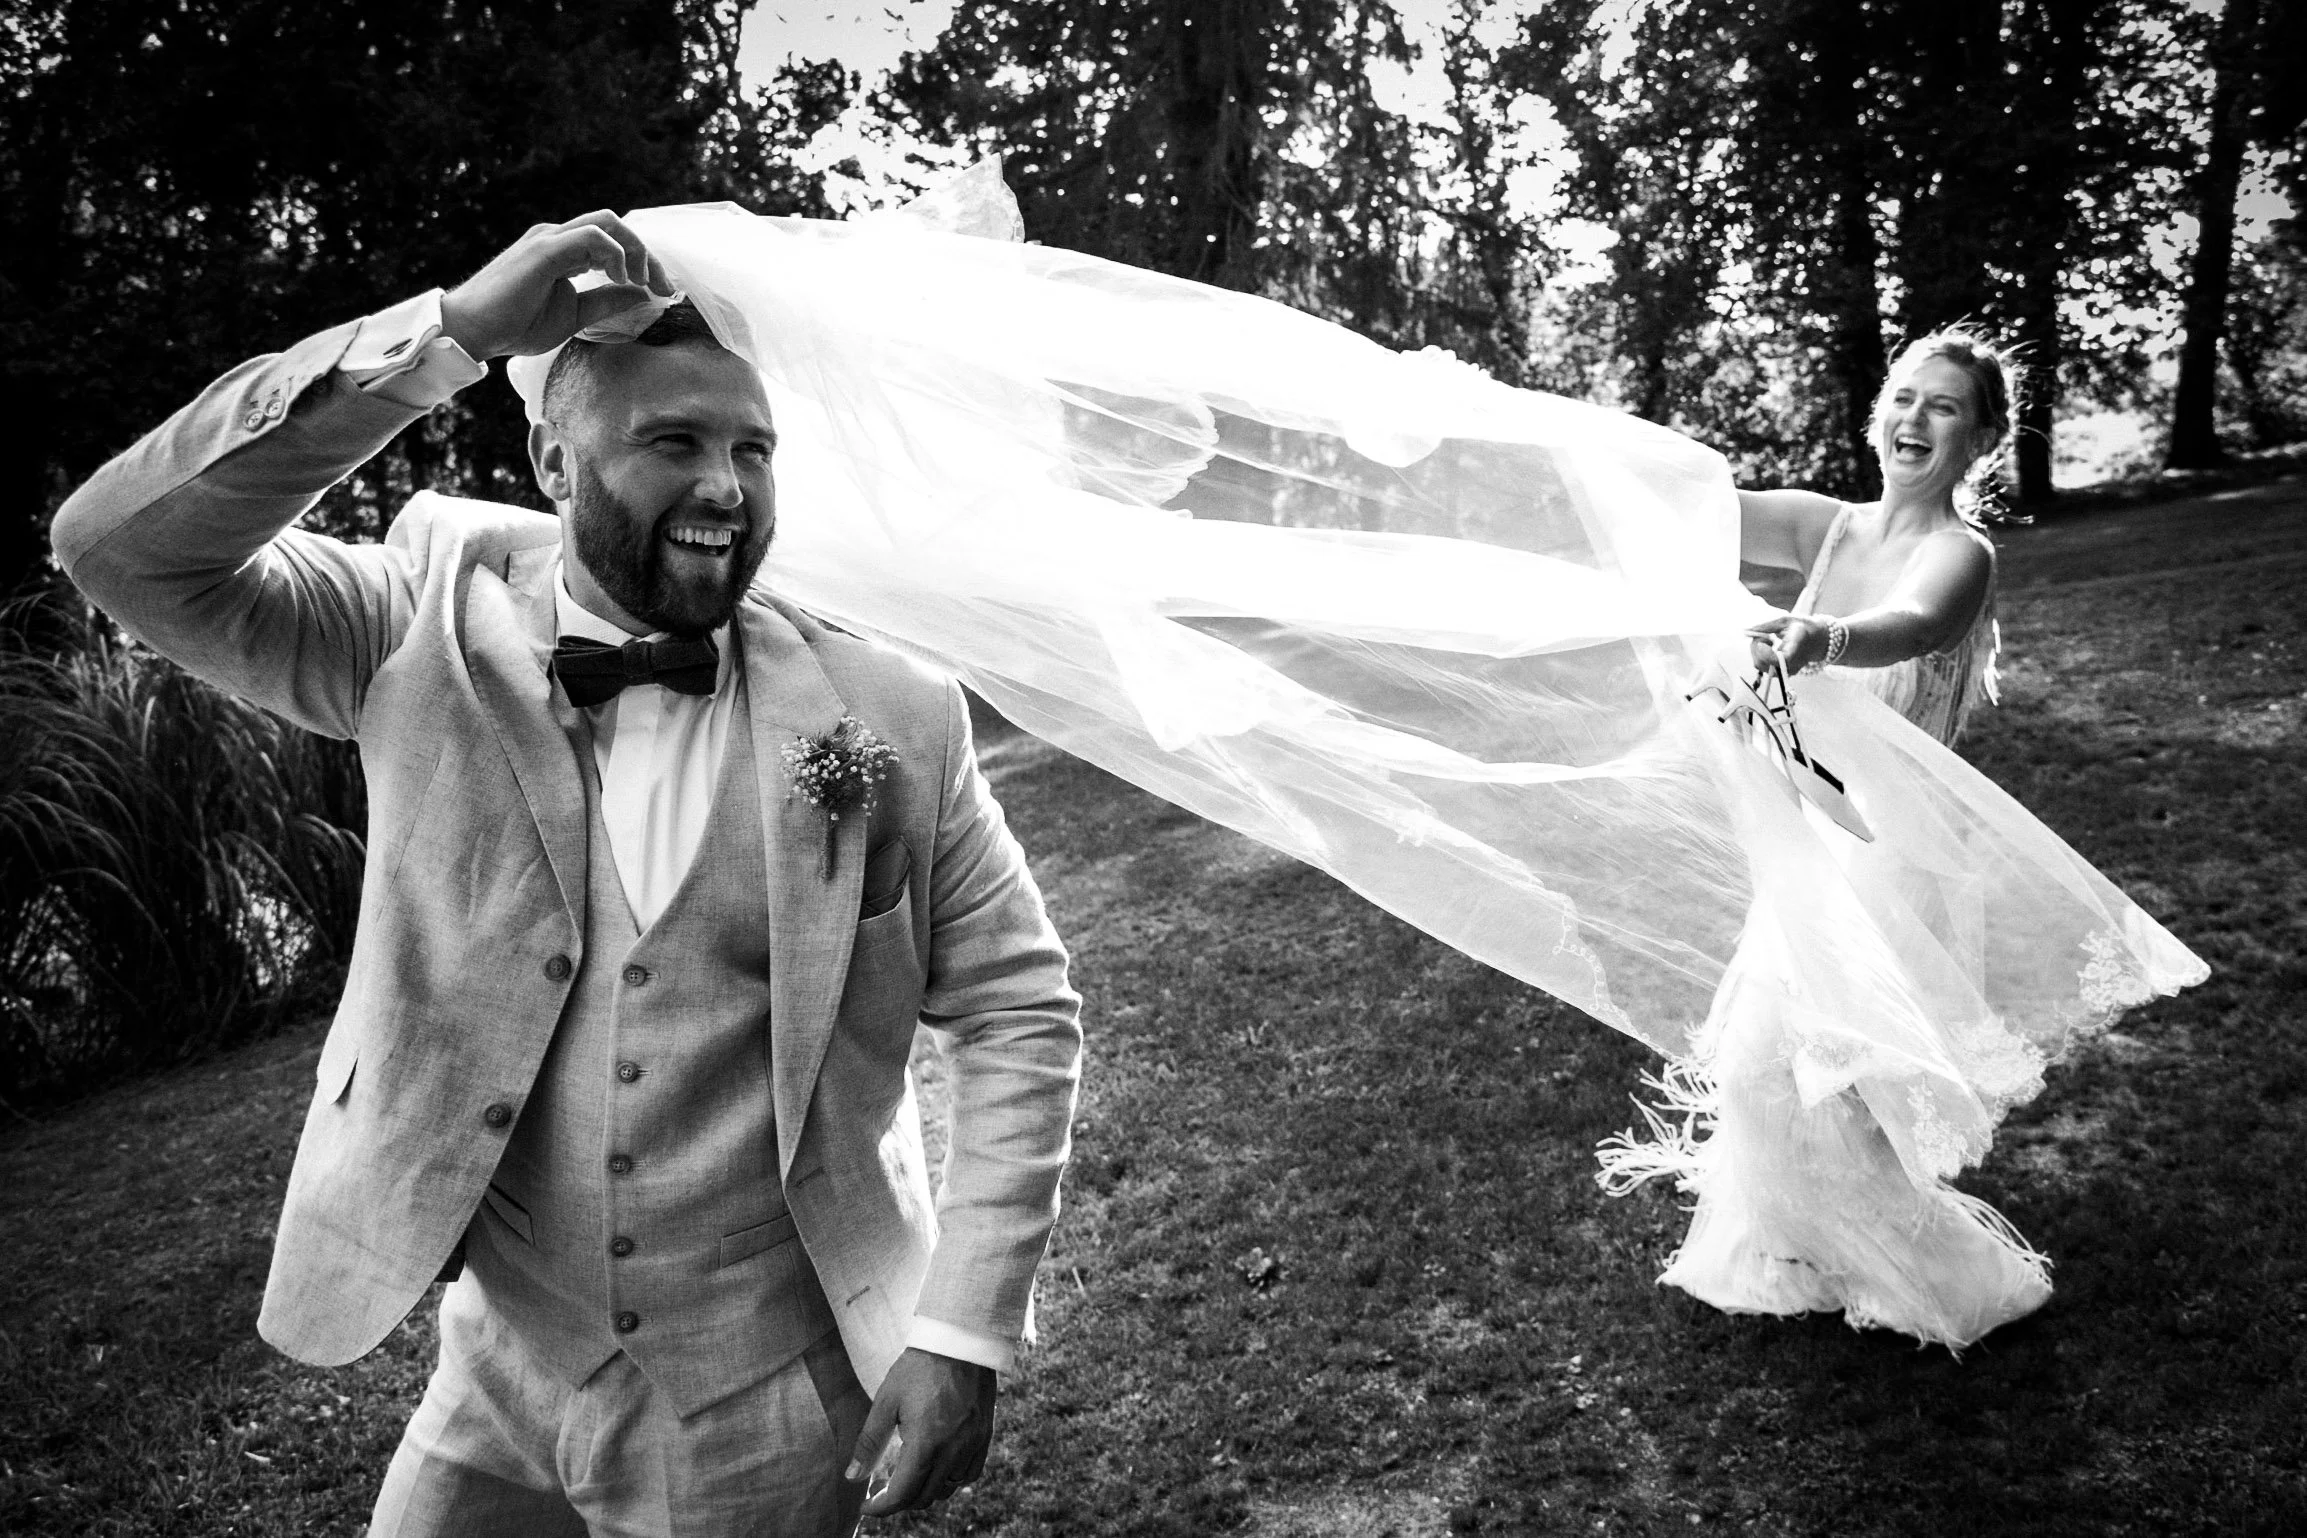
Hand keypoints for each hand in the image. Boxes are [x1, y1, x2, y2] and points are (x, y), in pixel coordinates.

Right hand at [439, 211, 675, 360]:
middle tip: (663, 286)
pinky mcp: (544, 249)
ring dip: (635, 251)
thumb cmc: (515, 324)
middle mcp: (558, 237)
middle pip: (616, 225)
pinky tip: (619, 278)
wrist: (473, 330)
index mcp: (565, 250)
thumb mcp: (575, 314)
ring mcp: (549, 239)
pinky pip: (591, 236)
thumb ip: (607, 300)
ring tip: (642, 282)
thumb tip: (642, 293)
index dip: (645, 261)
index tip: (664, 291)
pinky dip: (614, 253)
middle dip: (647, 254)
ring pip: (606, 223)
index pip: (615, 240)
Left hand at [847, 1347, 996, 1516]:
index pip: (902, 1494)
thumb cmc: (919, 1368)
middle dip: (898, 1499)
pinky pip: (969, 1475)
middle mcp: (953, 1450)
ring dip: (924, 1490)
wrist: (959, 1341)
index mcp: (926, 1443)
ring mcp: (973, 1445)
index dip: (881, 1507)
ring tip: (907, 1474)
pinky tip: (936, 1465)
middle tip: (881, 1486)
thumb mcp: (887, 1401)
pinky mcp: (984, 1437)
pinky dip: (950, 1479)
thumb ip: (869, 1442)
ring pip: (947, 1489)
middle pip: (924, 1497)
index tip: (866, 1505)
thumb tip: (852, 1477)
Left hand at [1747, 613, 1830, 673]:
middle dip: (1756, 647)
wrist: (1817, 640)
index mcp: (1796, 648)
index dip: (1766, 654)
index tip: (1760, 642)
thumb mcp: (1787, 620)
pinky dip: (1760, 655)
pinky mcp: (1781, 672)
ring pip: (1760, 665)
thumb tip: (1747, 630)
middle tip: (1762, 634)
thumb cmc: (1803, 627)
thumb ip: (1767, 626)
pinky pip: (1763, 666)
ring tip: (1767, 639)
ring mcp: (1786, 670)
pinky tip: (1768, 646)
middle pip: (1764, 664)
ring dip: (1756, 651)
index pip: (1781, 660)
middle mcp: (1791, 664)